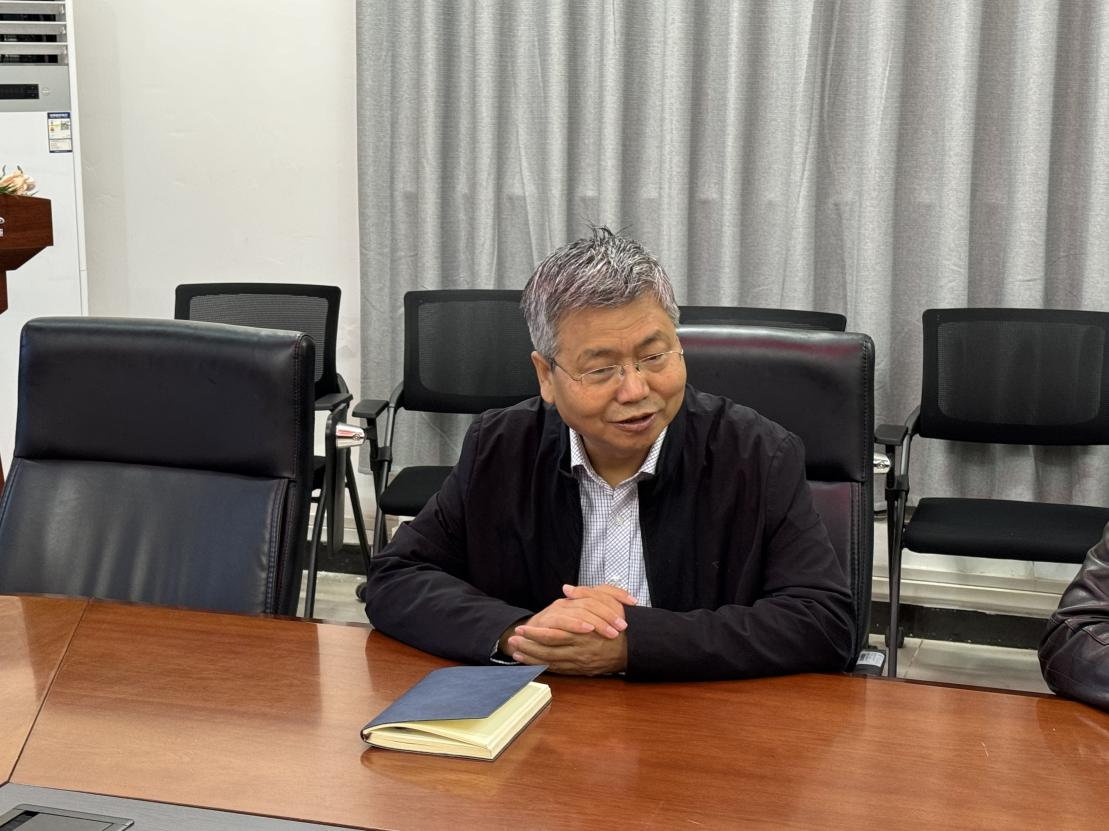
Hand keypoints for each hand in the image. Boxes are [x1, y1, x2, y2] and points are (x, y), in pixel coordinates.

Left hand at [496, 583, 635, 674]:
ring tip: (516, 653)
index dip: (535, 633)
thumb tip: (566, 589)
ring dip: (532, 658)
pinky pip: (560, 670)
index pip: (553, 634)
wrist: (635, 645)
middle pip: (548, 650)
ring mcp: (580, 661)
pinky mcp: (582, 670)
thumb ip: (586, 594)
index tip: (521, 629)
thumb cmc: (619, 622)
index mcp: (583, 632)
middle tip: (512, 642)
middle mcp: (580, 649)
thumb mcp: (607, 601)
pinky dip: (544, 667)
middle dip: (528, 647)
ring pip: (551, 662)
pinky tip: (532, 663)